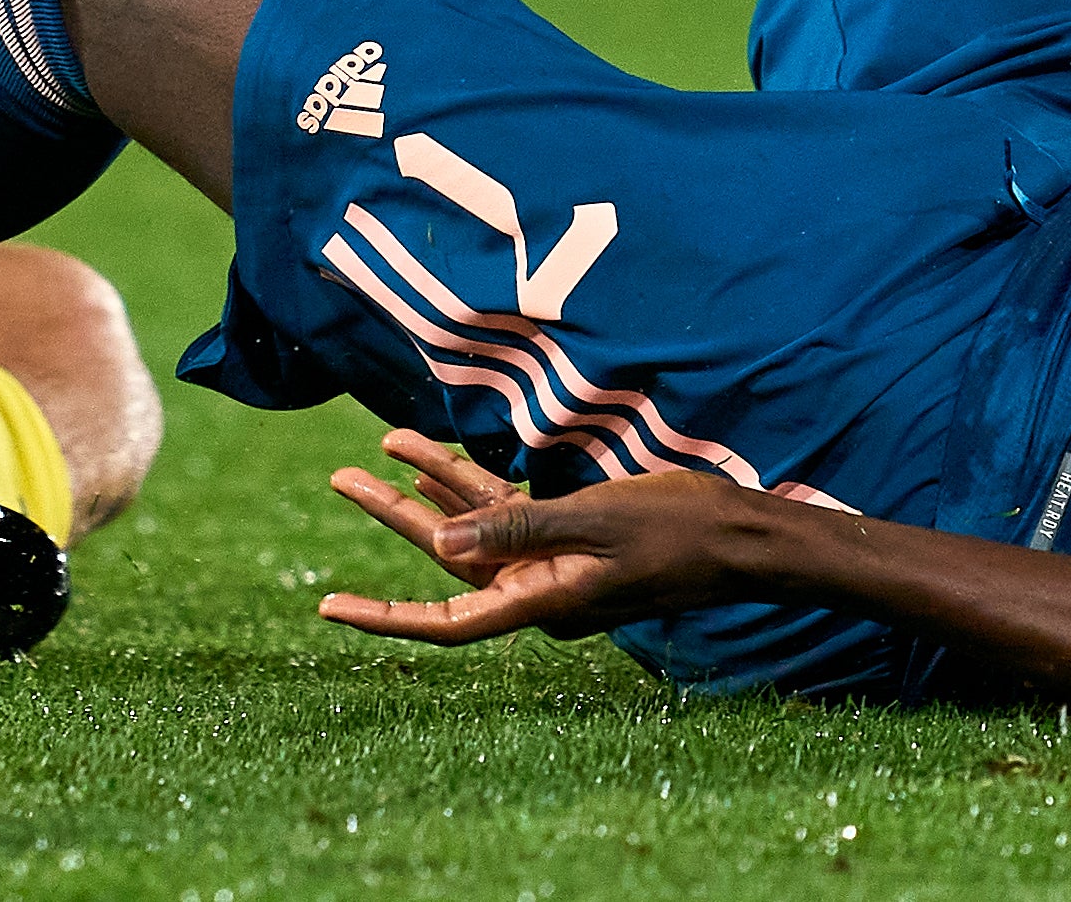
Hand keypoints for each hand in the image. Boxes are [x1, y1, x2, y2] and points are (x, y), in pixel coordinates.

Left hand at [313, 428, 776, 644]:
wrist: (742, 536)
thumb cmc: (677, 528)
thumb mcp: (594, 521)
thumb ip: (517, 528)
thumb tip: (441, 541)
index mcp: (540, 602)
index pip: (444, 619)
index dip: (382, 617)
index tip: (327, 608)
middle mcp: (538, 591)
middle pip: (448, 559)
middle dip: (391, 518)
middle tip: (338, 478)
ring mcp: (555, 566)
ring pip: (475, 528)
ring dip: (430, 490)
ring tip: (377, 450)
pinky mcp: (574, 538)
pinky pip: (509, 515)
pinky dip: (474, 488)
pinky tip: (434, 462)